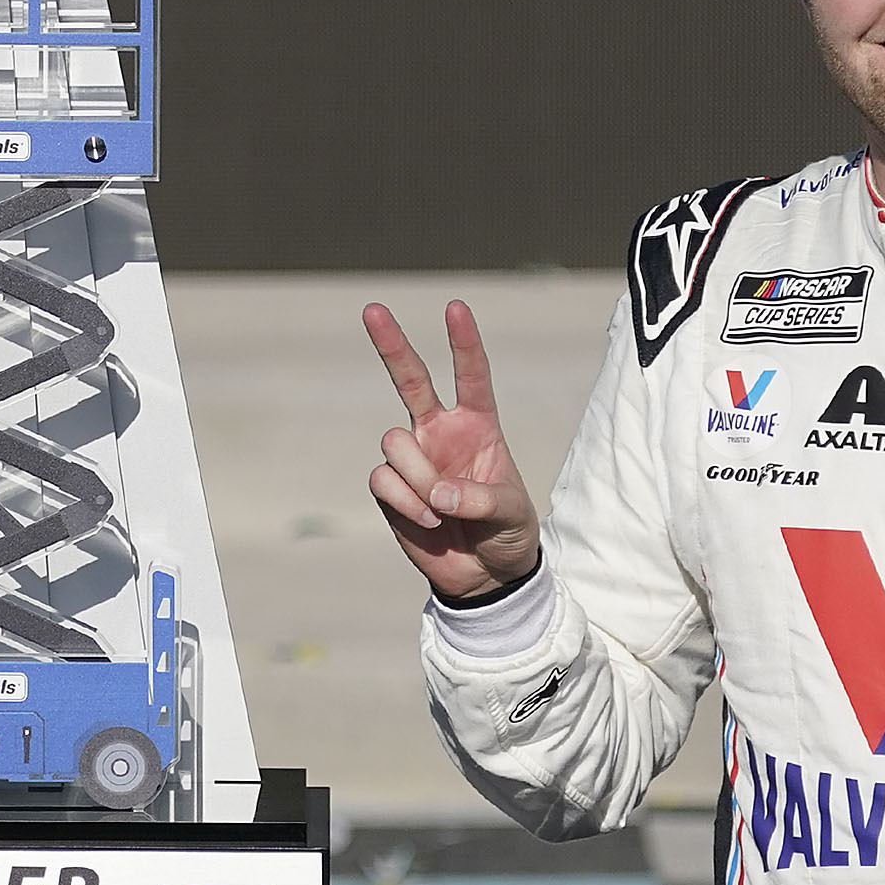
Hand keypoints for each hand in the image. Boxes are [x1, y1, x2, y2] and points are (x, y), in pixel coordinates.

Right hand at [364, 299, 543, 600]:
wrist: (484, 576)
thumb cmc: (508, 533)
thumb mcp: (512, 515)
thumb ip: (481, 499)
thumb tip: (438, 493)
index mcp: (479, 426)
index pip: (471, 376)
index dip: (463, 343)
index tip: (455, 308)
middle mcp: (440, 433)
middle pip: (411, 379)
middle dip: (391, 345)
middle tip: (373, 308)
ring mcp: (412, 459)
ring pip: (394, 441)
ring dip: (418, 477)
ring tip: (442, 509)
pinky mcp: (389, 489)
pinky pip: (383, 479)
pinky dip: (405, 502)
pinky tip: (428, 522)